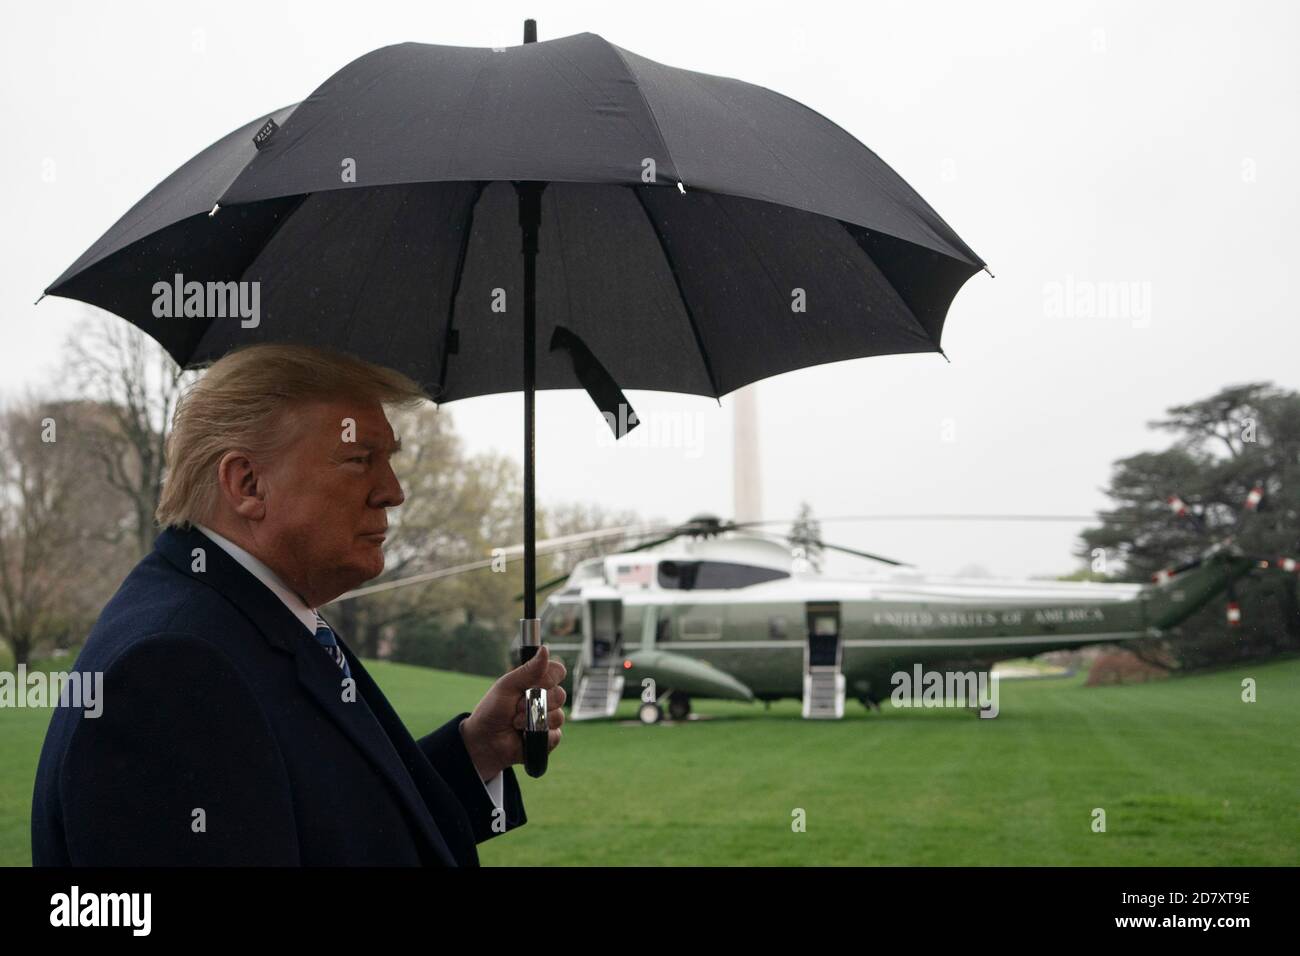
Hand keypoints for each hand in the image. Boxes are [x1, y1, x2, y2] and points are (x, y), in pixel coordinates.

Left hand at [460, 645, 566, 780]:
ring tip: (516, 723)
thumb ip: (529, 670)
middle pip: (560, 695)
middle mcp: (545, 698)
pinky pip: (555, 735)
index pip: (558, 672)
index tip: (534, 684)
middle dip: (536, 702)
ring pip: (558, 716)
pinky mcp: (548, 738)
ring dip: (534, 720)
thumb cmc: (493, 710)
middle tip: (516, 707)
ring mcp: (548, 718)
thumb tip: (545, 649)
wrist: (484, 740)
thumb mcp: (508, 686)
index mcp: (536, 682)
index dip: (550, 678)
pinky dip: (538, 735)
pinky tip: (524, 735)